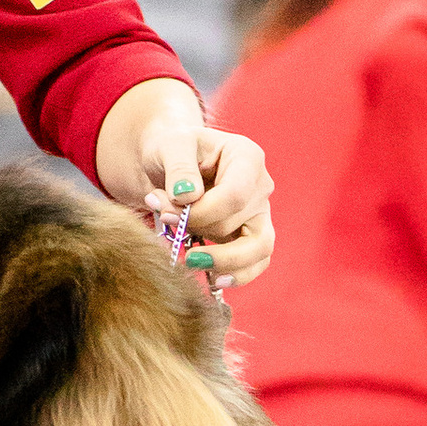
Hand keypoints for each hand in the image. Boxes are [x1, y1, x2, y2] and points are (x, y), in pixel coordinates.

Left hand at [96, 82, 274, 288]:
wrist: (170, 164)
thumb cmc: (172, 150)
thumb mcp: (169, 146)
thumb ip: (178, 167)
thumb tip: (187, 197)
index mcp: (247, 157)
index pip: (235, 195)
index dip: (202, 213)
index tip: (167, 215)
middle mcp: (260, 186)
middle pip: (240, 223)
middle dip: (199, 229)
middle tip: (166, 223)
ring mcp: (258, 213)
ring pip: (259, 249)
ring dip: (225, 262)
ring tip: (193, 263)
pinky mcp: (250, 236)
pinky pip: (256, 263)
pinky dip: (237, 275)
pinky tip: (213, 279)